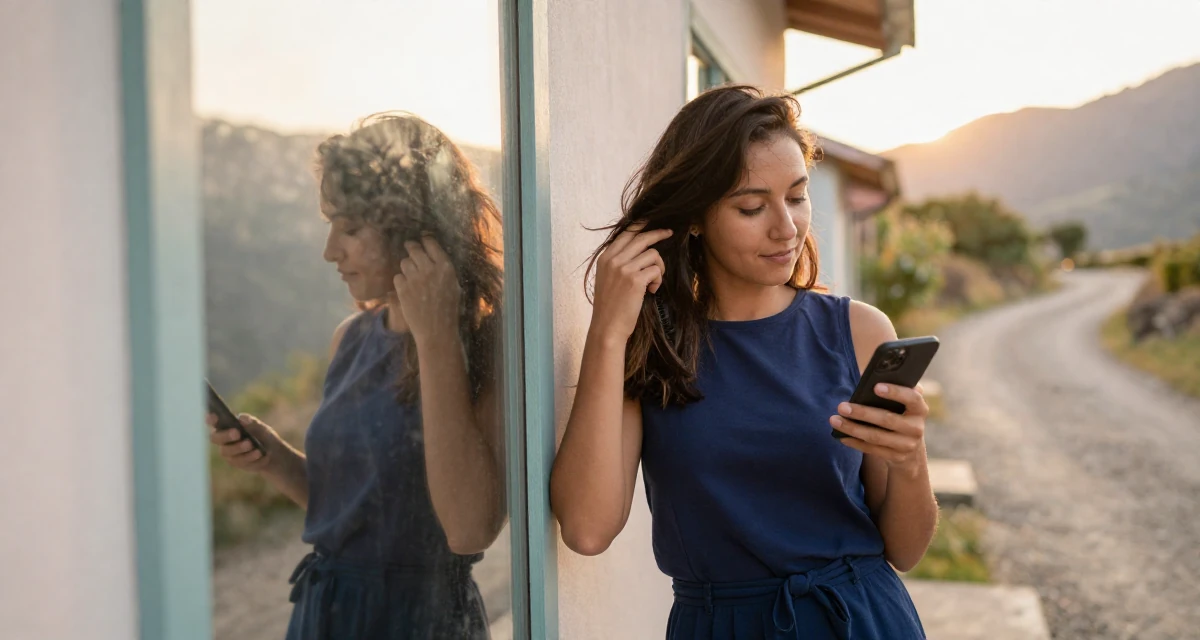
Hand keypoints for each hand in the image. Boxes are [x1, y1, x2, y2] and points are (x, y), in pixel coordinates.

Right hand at [207, 413, 279, 473]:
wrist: (273, 453)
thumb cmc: (263, 436)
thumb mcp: (261, 428)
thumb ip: (252, 423)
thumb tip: (241, 419)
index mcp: (226, 426)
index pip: (213, 421)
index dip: (210, 418)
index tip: (214, 416)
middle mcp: (223, 439)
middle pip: (216, 438)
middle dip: (225, 435)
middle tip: (237, 433)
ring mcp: (228, 452)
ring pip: (227, 451)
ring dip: (240, 448)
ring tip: (253, 446)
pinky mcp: (235, 463)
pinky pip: (239, 462)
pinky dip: (251, 457)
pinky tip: (260, 454)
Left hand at [394, 237, 461, 345]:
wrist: (437, 331)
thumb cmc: (448, 309)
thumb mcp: (453, 286)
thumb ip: (443, 269)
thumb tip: (433, 254)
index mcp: (445, 267)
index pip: (431, 243)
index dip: (425, 241)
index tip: (422, 241)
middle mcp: (429, 269)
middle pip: (414, 249)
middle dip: (411, 249)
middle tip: (410, 251)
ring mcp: (415, 278)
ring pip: (404, 262)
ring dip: (407, 268)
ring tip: (412, 278)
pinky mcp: (403, 288)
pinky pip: (398, 277)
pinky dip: (401, 282)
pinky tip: (408, 291)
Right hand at [590, 222, 671, 341]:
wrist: (607, 327)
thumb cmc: (610, 307)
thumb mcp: (607, 279)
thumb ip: (617, 263)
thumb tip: (638, 250)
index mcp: (605, 258)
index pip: (626, 233)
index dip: (642, 226)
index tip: (654, 226)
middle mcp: (613, 260)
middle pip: (641, 237)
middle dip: (659, 233)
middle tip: (669, 233)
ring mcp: (624, 269)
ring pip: (652, 254)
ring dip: (659, 267)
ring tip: (653, 282)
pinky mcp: (635, 280)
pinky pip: (656, 270)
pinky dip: (658, 280)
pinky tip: (651, 291)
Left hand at [830, 383, 927, 471]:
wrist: (911, 448)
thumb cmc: (900, 416)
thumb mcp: (903, 405)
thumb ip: (895, 391)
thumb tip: (870, 380)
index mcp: (919, 409)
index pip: (912, 398)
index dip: (895, 392)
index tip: (876, 387)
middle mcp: (916, 428)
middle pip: (887, 419)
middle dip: (862, 413)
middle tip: (841, 406)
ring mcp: (907, 445)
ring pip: (876, 437)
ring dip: (852, 428)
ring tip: (834, 420)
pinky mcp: (895, 457)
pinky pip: (871, 449)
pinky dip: (854, 442)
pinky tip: (841, 436)